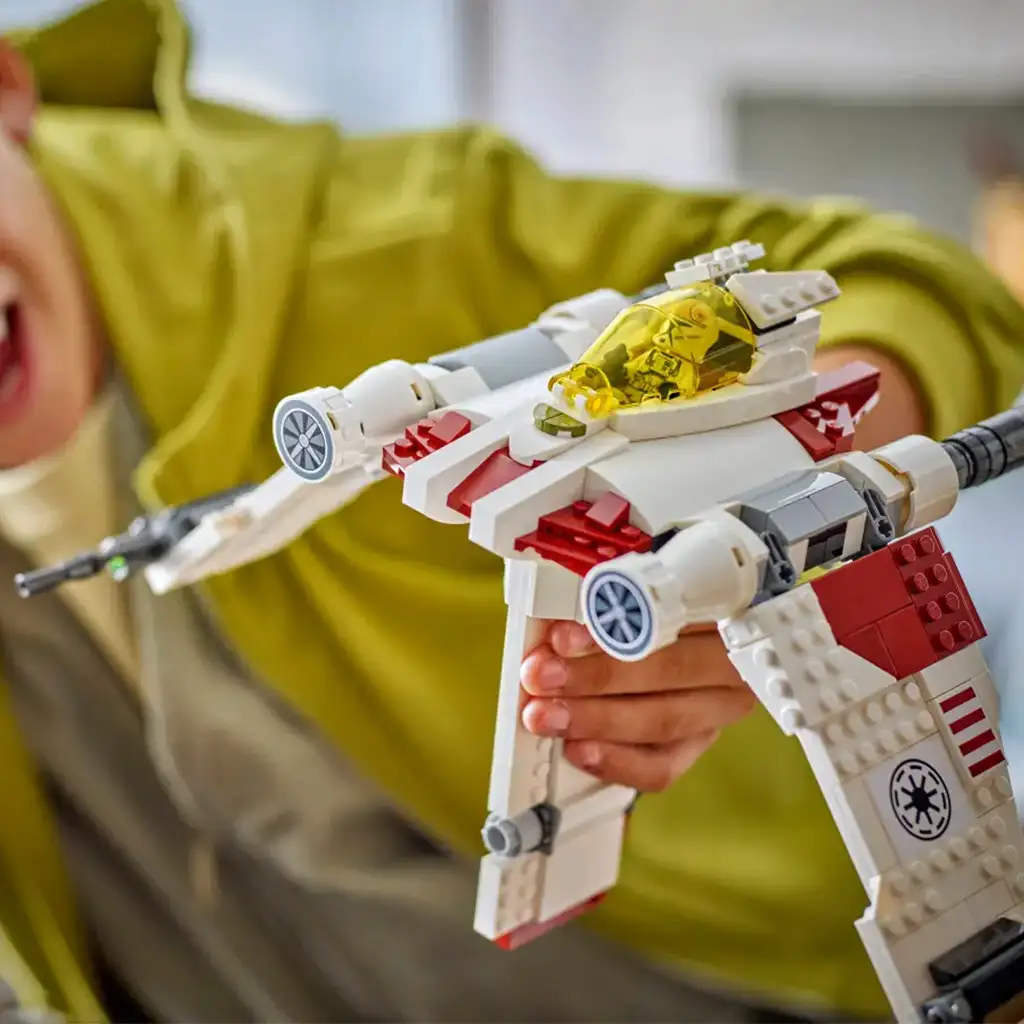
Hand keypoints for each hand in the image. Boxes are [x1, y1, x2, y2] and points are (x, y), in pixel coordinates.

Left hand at [519, 621, 755, 791]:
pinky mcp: (698, 743)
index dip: (615, 627)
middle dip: (595, 676)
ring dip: (596, 719)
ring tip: (546, 715)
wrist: (667, 633)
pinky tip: (578, 749)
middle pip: (668, 670)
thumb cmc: (643, 605)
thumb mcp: (627, 583)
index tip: (561, 637)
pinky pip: (662, 766)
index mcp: (721, 607)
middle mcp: (727, 658)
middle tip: (541, 677)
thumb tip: (552, 622)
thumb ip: (600, 598)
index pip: (671, 616)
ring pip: (663, 720)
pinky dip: (617, 761)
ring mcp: (717, 706)